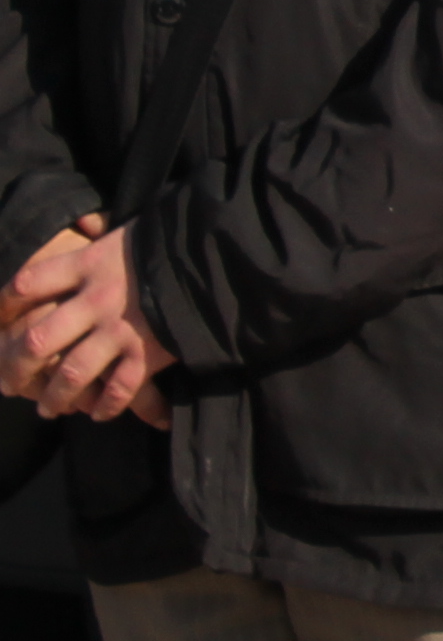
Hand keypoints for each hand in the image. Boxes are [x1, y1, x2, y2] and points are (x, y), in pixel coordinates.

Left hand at [2, 218, 175, 426]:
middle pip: (37, 340)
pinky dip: (107, 405)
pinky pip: (119, 388)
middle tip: (9, 384)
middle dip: (16, 367)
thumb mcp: (129, 231)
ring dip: (54, 397)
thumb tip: (83, 227)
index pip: (28, 284)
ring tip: (47, 410)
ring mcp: (121, 328)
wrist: (223, 253)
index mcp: (89, 264)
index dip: (5, 303)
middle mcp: (96, 299)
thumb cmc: (176, 239)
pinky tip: (99, 413)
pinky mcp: (149, 351)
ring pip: (71, 373)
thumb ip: (102, 240)